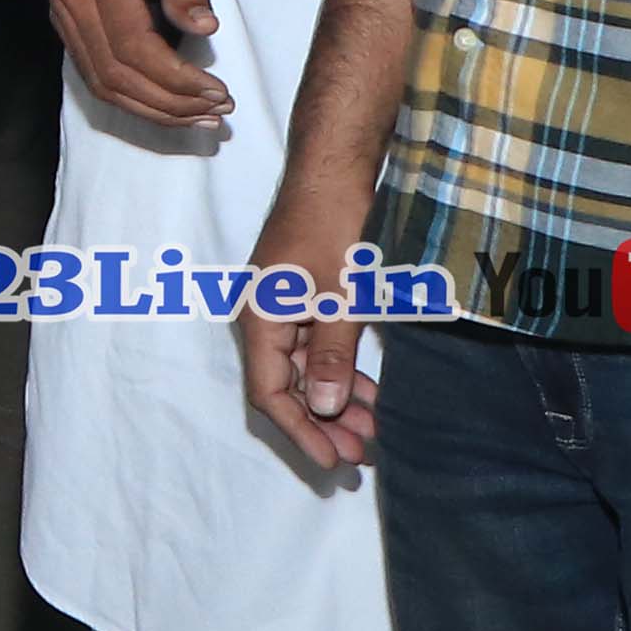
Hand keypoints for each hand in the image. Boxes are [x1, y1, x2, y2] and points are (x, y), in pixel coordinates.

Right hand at [46, 0, 229, 131]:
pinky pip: (92, 71)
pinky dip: (128, 94)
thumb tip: (204, 29)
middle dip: (168, 102)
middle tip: (214, 111)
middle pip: (115, 74)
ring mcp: (63, 13)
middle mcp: (72, 0)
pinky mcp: (65, 20)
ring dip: (149, 107)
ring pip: (100, 81)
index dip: (177, 79)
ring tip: (195, 117)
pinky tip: (162, 102)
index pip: (135, 48)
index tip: (217, 90)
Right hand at [235, 189, 378, 471]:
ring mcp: (282, 307)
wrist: (334, 169)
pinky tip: (368, 392)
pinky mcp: (302, 296)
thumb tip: (326, 409)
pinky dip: (340, 371)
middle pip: (287, 387)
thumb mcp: (340, 296)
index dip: (302, 432)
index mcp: (259, 320)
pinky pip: (316, 347)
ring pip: (305, 370)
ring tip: (372, 431)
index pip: (271, 394)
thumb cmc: (335, 226)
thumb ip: (332, 354)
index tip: (335, 461)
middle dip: (324, 424)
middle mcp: (262, 319)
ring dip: (336, 400)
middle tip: (363, 455)